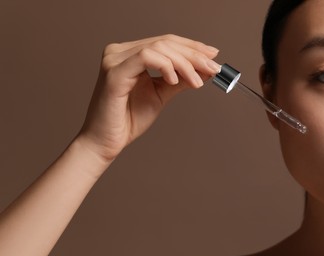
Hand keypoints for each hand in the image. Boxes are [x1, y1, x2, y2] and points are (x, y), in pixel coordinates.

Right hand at [77, 34, 220, 161]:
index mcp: (130, 54)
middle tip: (213, 68)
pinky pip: (146, 57)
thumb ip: (180, 80)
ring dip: (184, 63)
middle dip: (194, 55)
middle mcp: (120, 52)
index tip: (213, 56)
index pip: (166, 42)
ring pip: (159, 47)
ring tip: (197, 81)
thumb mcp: (161, 94)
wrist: (106, 142)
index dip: (192, 47)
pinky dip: (166, 66)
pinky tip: (175, 80)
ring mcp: (115, 59)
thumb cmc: (128, 120)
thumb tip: (204, 70)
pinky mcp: (114, 72)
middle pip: (166, 42)